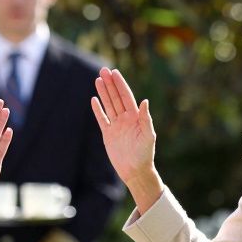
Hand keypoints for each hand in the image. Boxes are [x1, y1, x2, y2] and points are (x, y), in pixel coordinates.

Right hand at [90, 68, 164, 211]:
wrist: (135, 170)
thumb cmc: (145, 154)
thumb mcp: (148, 135)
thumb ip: (146, 118)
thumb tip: (145, 101)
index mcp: (136, 117)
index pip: (126, 96)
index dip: (120, 84)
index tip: (115, 72)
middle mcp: (125, 119)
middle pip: (115, 97)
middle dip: (110, 84)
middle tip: (103, 70)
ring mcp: (116, 126)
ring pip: (108, 105)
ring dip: (103, 92)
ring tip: (98, 79)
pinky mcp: (108, 134)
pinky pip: (101, 119)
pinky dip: (97, 110)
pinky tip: (94, 99)